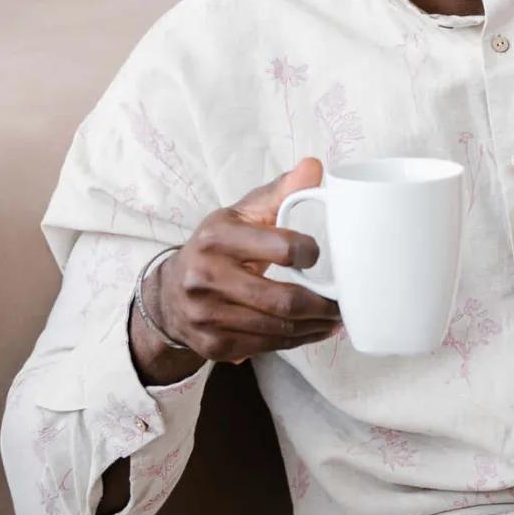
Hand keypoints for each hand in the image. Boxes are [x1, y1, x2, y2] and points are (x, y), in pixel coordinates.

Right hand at [128, 157, 341, 382]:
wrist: (169, 294)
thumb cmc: (217, 247)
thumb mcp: (241, 214)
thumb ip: (279, 192)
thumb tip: (315, 166)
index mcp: (217, 237)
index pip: (281, 247)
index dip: (310, 253)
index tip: (320, 256)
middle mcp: (206, 277)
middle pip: (283, 300)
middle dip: (322, 305)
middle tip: (344, 303)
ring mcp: (207, 316)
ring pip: (278, 329)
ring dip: (315, 327)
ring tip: (335, 319)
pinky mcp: (212, 346)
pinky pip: (266, 347)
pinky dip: (295, 341)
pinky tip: (311, 331)